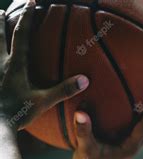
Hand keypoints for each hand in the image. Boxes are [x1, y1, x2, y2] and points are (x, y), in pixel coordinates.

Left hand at [0, 0, 88, 129]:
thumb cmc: (18, 113)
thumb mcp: (44, 102)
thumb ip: (64, 90)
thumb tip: (85, 80)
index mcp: (16, 65)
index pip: (22, 35)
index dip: (28, 17)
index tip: (32, 2)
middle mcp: (1, 64)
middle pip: (0, 35)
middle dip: (2, 21)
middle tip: (3, 10)